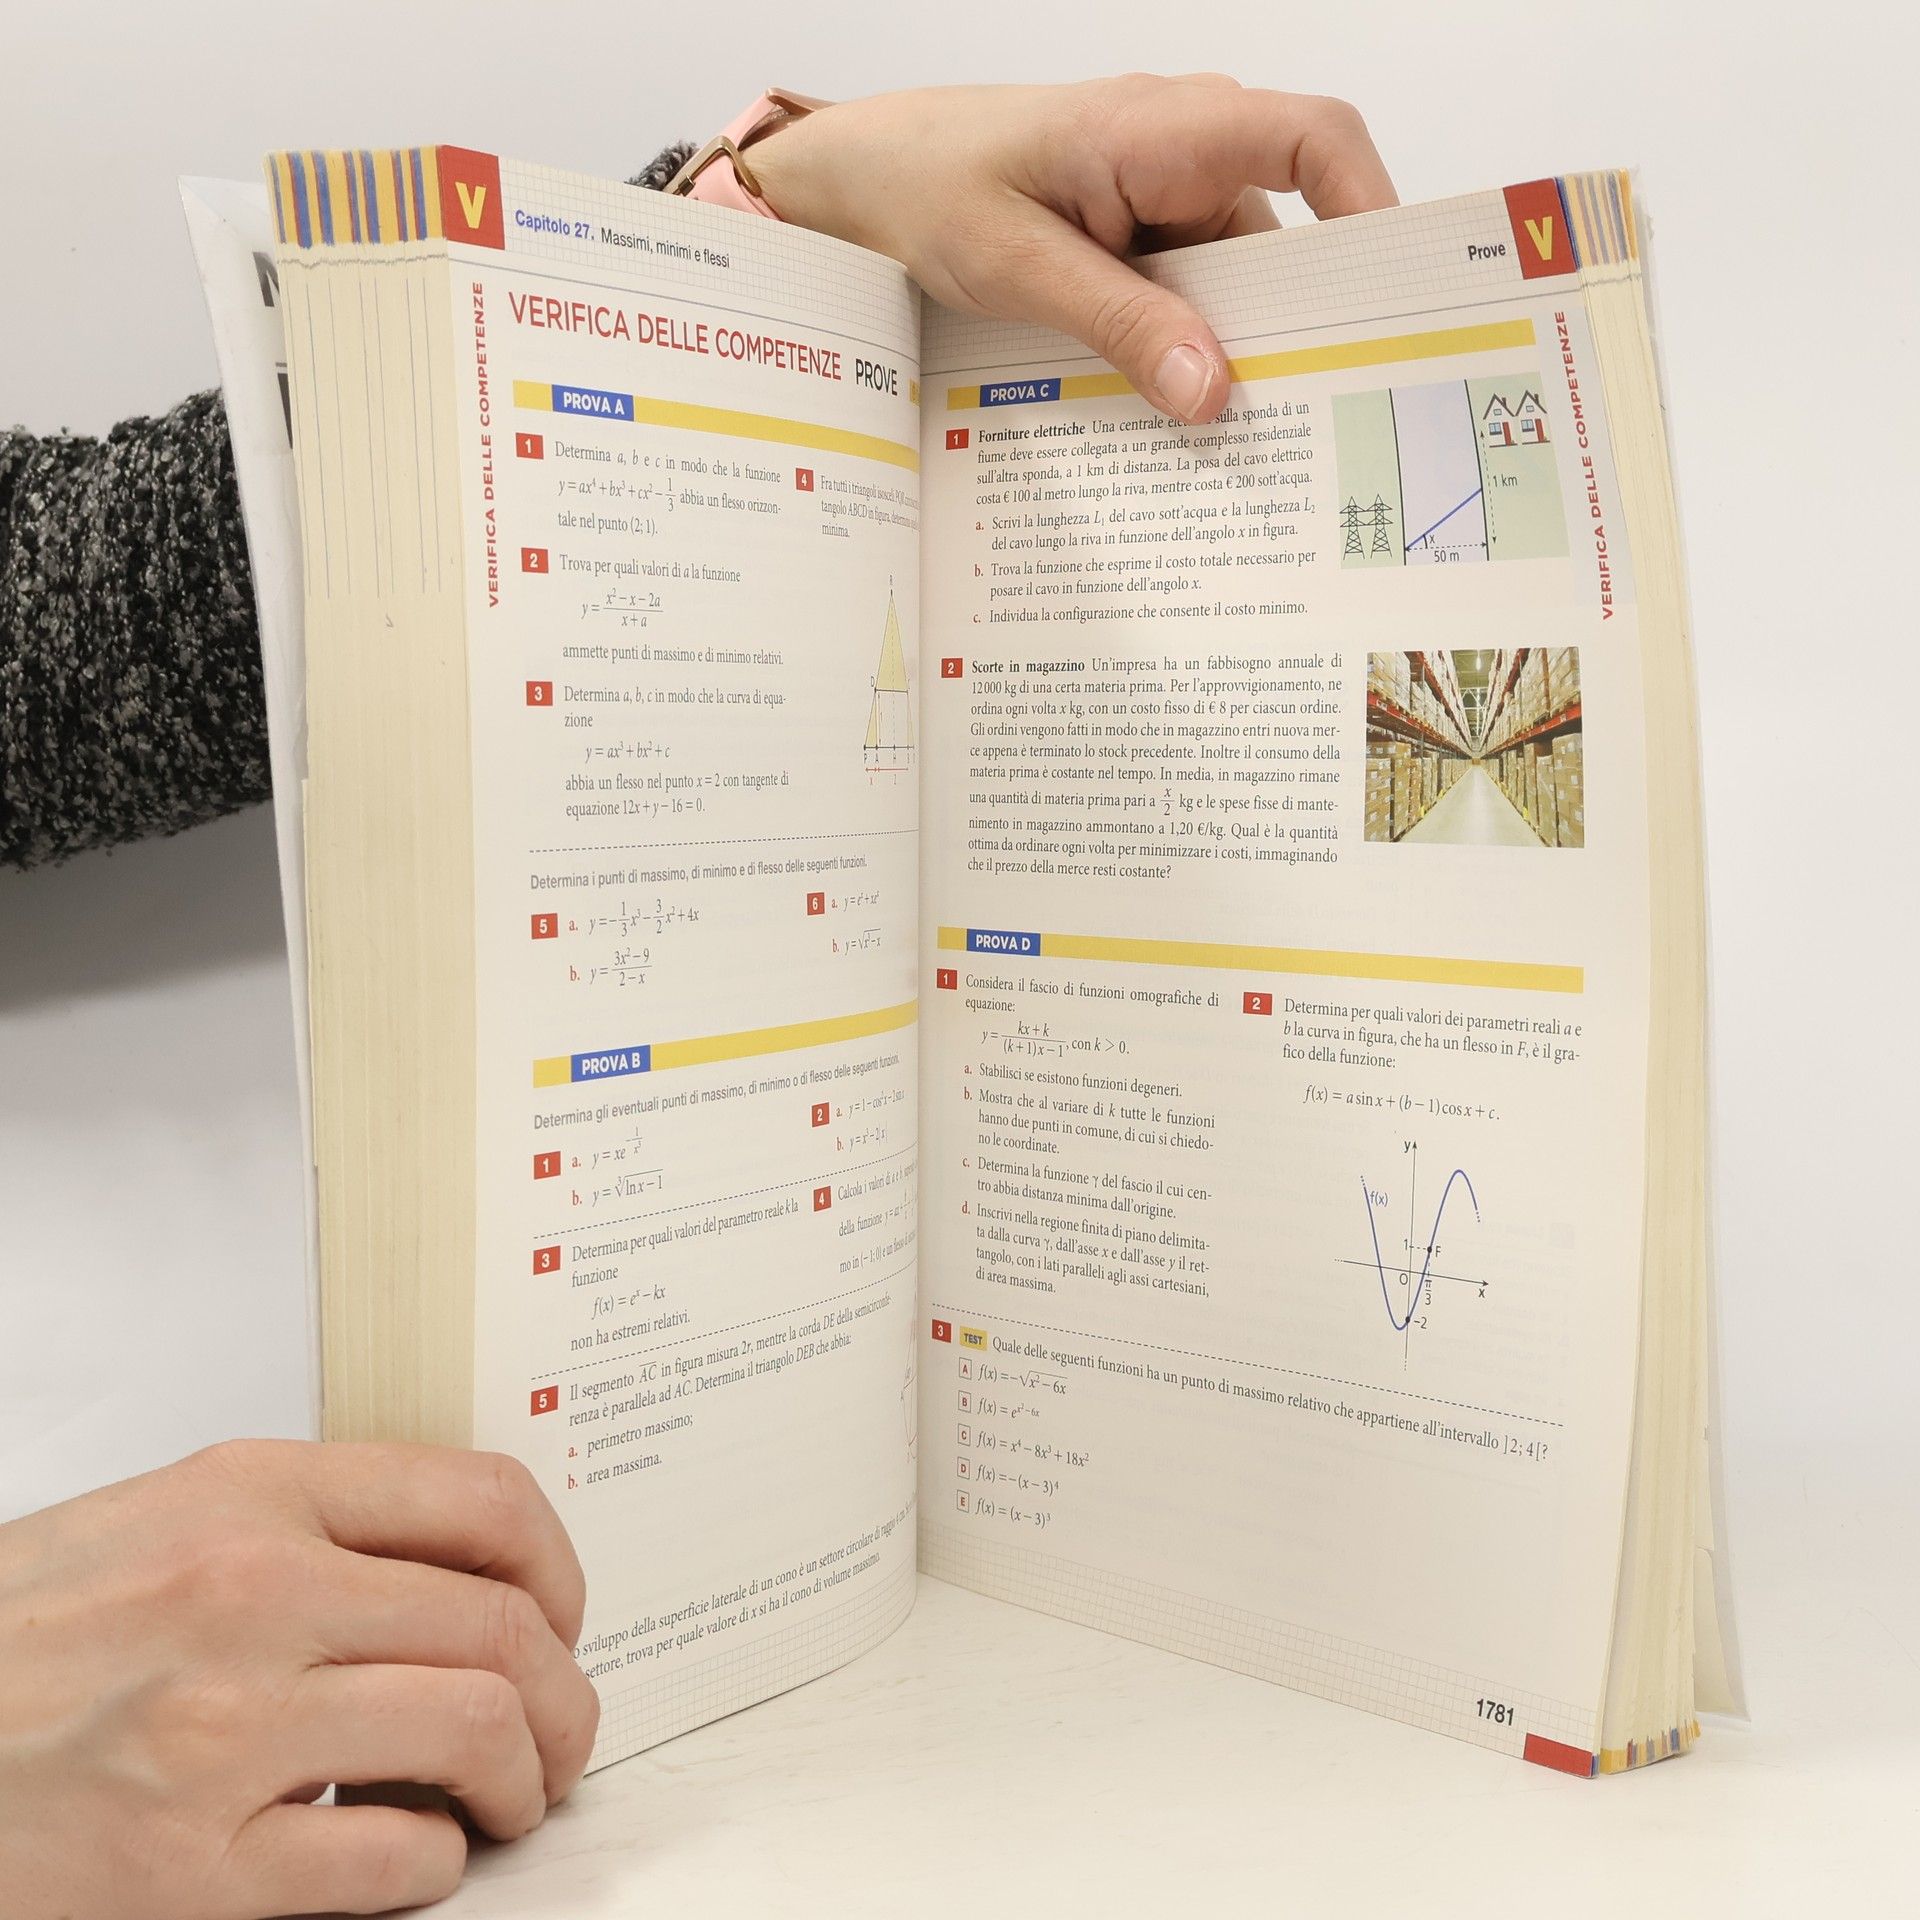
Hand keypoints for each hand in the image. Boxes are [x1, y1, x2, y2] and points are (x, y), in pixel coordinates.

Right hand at [0, 1440, 598, 1918]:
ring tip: (510, 1796)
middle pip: (502, 1626)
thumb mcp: (162, 1521)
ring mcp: (219, 1729)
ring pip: (474, 1730)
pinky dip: (435, 1862)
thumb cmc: (19, 1637)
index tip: (564, 1614)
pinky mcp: (185, 1868)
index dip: (560, 1566)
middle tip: (561, 1732)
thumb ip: (308, 1525)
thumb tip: (458, 1570)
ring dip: (525, 1777)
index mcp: (250, 1494)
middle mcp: (246, 1593)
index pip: (483, 1500)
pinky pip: (389, 1859)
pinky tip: (415, 1853)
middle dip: (565, 1693)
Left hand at [750, 75, 1396, 423]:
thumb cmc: (928, 183)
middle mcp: (1182, 153)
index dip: (1370, 208)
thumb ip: (1118, 324)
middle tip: (1309, 416)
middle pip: (1286, 238)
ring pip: (1238, 284)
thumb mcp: (1016, 263)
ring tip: (1234, 438)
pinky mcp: (1142, 239)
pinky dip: (1188, 350)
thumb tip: (1211, 390)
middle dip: (1299, 325)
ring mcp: (1165, 198)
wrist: (865, 176)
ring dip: (1232, 352)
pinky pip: (1192, 298)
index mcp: (1161, 128)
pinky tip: (1174, 410)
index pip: (1313, 140)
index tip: (1389, 296)